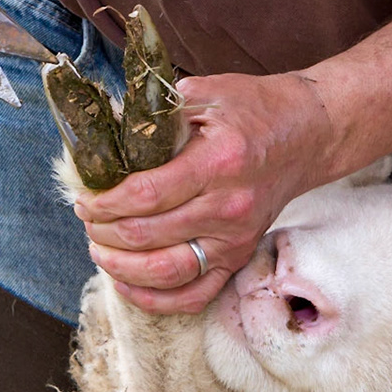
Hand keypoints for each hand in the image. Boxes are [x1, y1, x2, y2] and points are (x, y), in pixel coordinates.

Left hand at [77, 71, 337, 313]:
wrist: (308, 133)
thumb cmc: (253, 109)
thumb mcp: (207, 93)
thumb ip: (159, 114)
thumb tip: (107, 132)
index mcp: (217, 163)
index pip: (146, 195)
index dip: (105, 202)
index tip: (83, 198)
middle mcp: (228, 207)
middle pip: (148, 235)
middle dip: (103, 231)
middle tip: (86, 218)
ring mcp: (236, 239)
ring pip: (167, 272)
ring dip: (121, 266)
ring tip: (98, 249)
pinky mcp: (240, 257)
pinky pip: (195, 295)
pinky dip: (155, 299)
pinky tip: (125, 283)